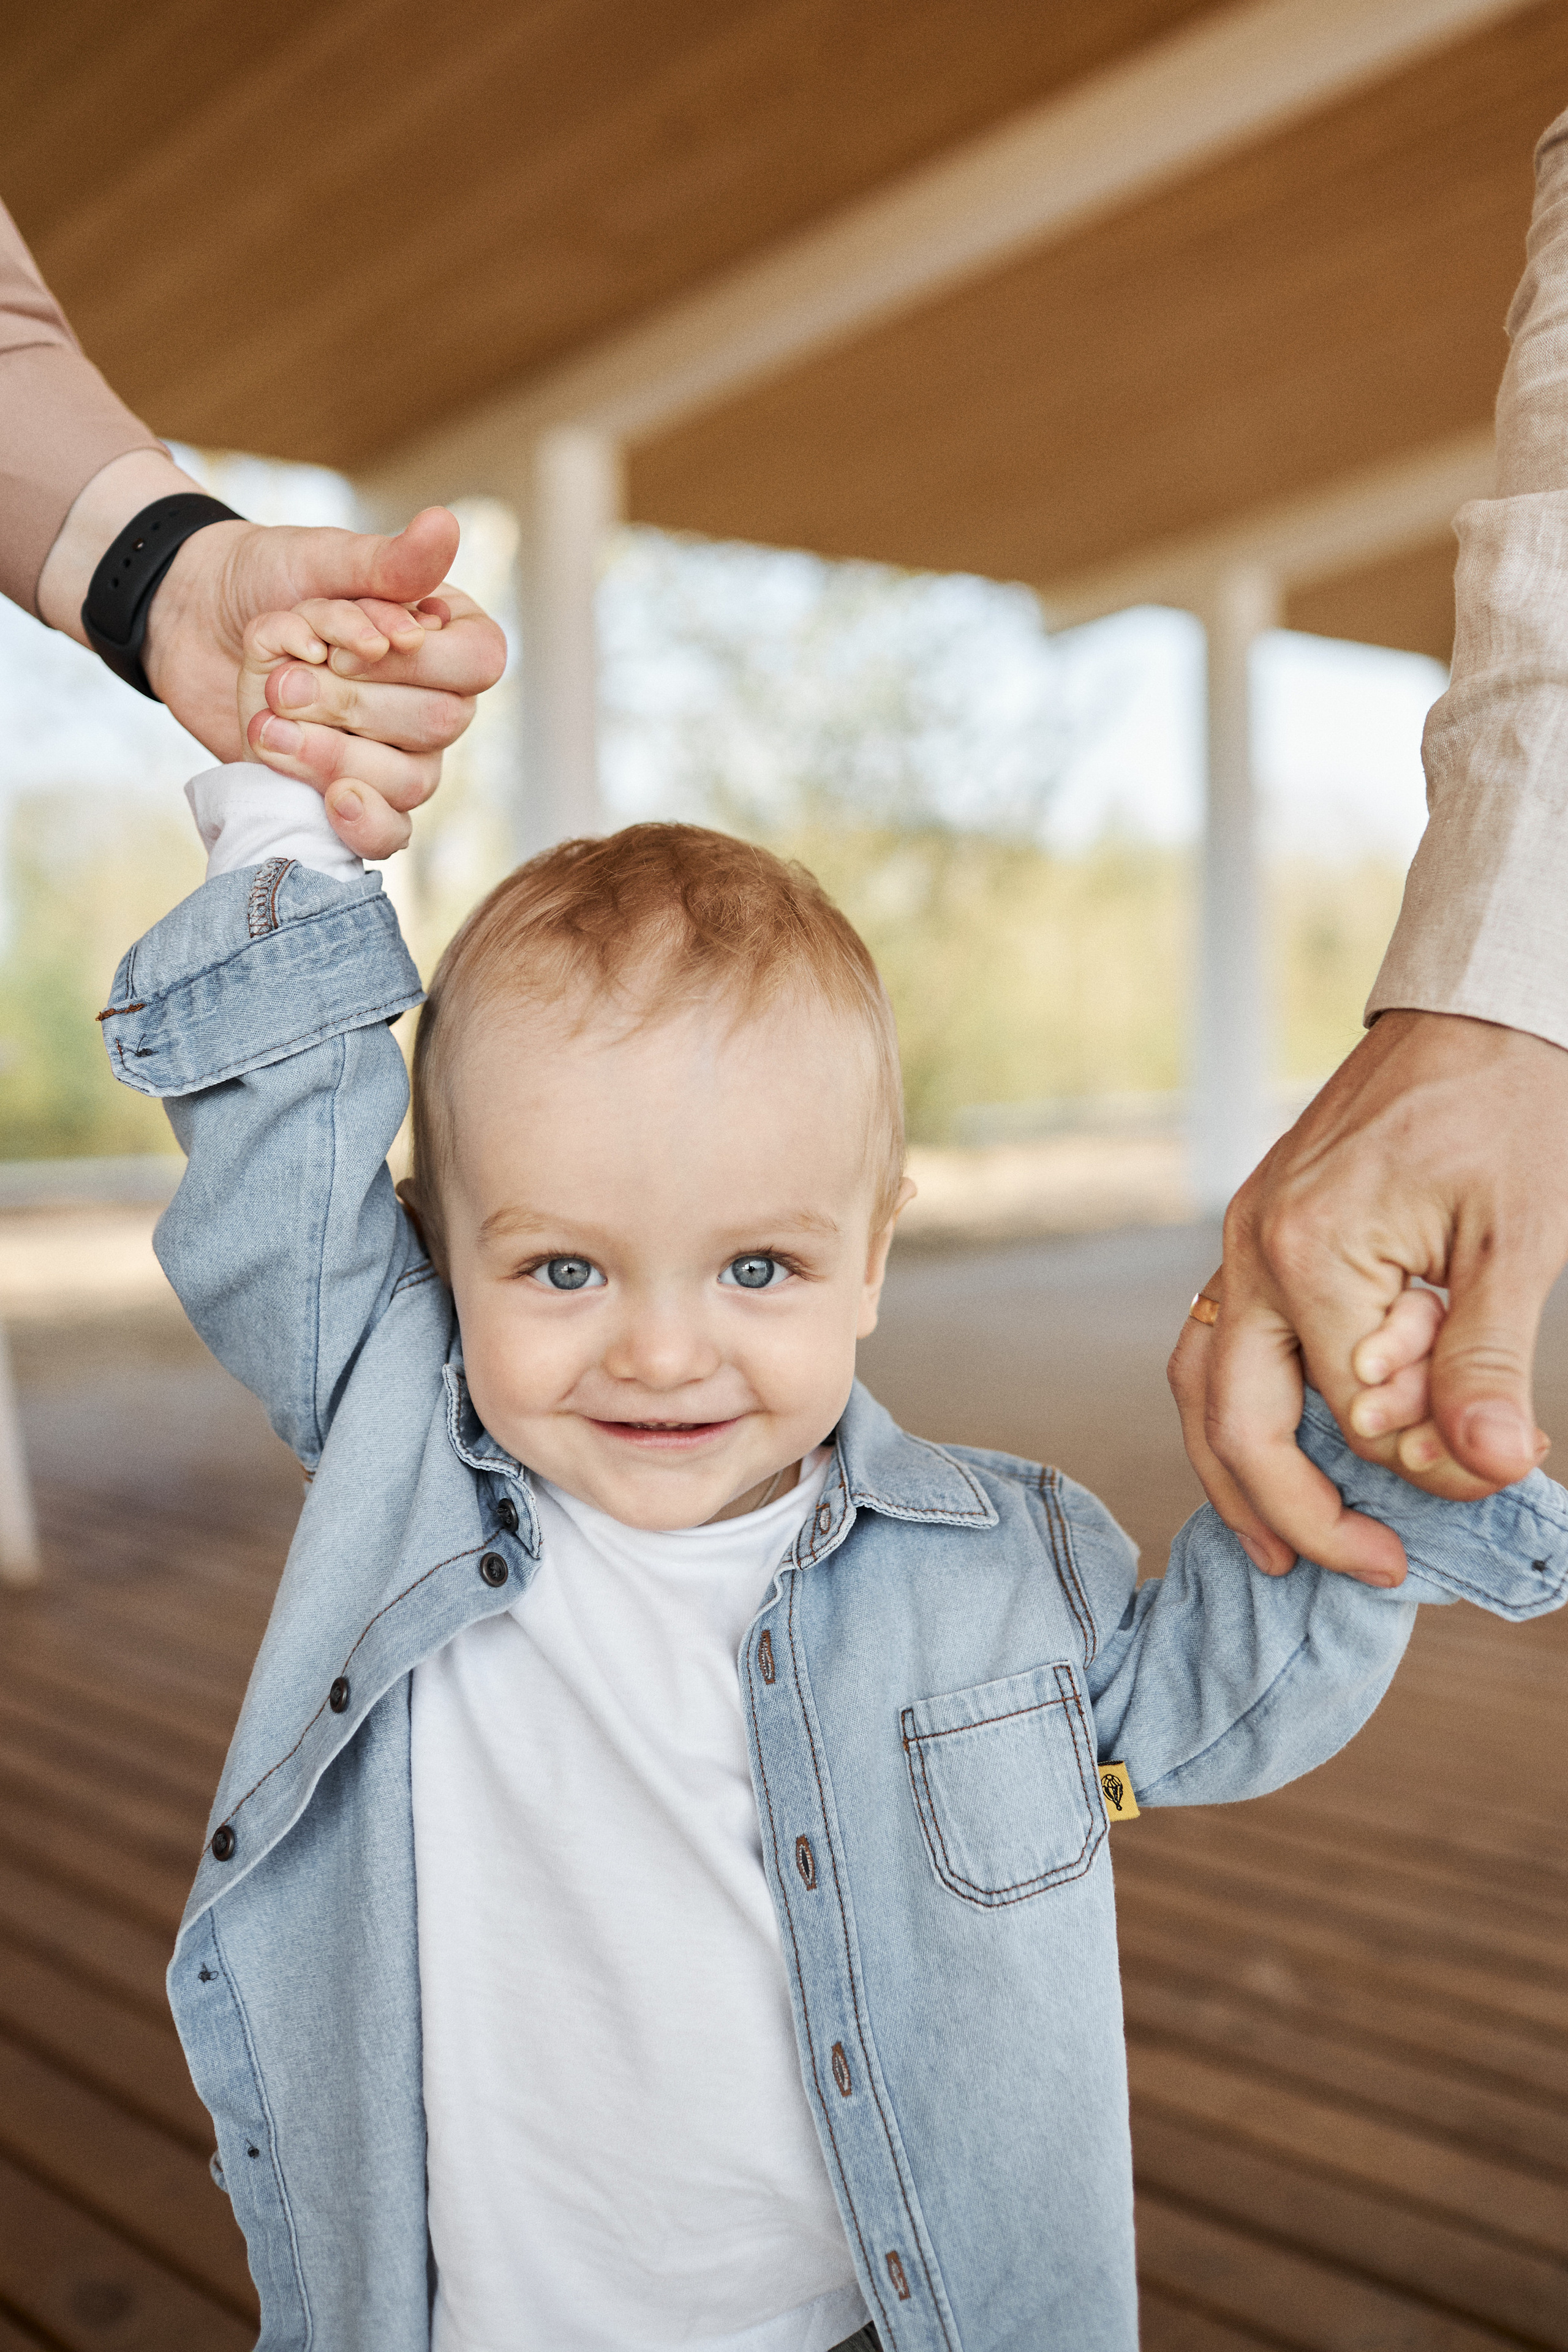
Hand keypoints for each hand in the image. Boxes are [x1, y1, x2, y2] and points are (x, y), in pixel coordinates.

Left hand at [147, 505, 504, 812]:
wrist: (192, 621)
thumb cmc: (266, 578)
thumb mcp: (322, 561)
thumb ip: (386, 561)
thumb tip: (443, 524)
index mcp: (446, 634)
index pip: (479, 662)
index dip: (415, 662)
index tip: (348, 645)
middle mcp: (436, 698)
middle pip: (441, 724)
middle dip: (353, 703)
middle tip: (285, 682)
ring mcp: (397, 754)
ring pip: (412, 782)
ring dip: (334, 752)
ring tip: (270, 723)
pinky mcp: (353, 795)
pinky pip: (389, 834)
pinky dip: (362, 822)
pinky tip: (332, 802)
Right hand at [1168, 1009, 1567, 1583]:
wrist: (1483, 1006)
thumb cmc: (1510, 1103)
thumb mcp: (1520, 1239)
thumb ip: (1486, 1364)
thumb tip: (1494, 1472)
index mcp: (1308, 1252)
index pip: (1350, 1414)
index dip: (1422, 1467)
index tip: (1497, 1480)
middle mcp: (1253, 1250)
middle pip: (1235, 1418)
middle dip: (1295, 1511)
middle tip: (1367, 1571)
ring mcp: (1245, 1239)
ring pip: (1206, 1385)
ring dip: (1241, 1472)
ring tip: (1286, 1543)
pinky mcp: (1260, 1231)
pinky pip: (1225, 1342)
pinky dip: (1245, 1408)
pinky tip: (1285, 1444)